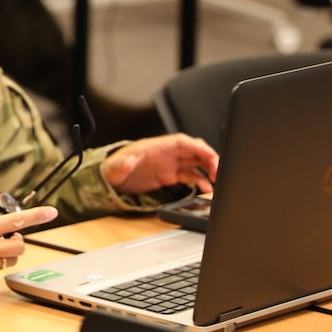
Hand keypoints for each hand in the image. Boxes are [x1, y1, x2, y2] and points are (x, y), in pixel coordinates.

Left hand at [101, 134, 218, 194]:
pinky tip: (207, 189)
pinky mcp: (171, 176)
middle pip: (196, 151)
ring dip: (209, 171)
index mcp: (159, 146)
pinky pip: (191, 176)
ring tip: (217, 181)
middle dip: (210, 159)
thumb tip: (129, 161)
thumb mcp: (117, 166)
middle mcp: (168, 154)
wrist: (112, 180)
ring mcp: (171, 165)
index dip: (200, 148)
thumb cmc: (114, 167)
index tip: (212, 156)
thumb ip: (124, 164)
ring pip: (197, 163)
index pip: (185, 142)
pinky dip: (201, 182)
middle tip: (219, 172)